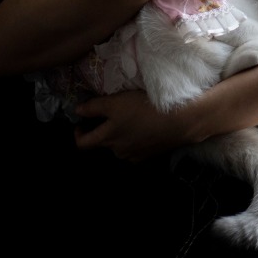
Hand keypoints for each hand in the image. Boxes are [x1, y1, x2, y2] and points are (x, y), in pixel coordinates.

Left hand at [72, 90, 188, 161]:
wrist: (179, 121)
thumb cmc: (145, 108)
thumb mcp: (117, 102)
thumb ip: (94, 106)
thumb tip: (77, 110)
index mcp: (107, 138)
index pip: (82, 144)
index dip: (78, 134)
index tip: (81, 124)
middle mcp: (118, 150)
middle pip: (103, 144)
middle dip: (102, 131)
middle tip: (109, 116)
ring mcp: (135, 155)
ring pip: (121, 146)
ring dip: (120, 136)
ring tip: (130, 120)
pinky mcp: (150, 155)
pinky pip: (136, 148)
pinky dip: (136, 140)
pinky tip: (144, 129)